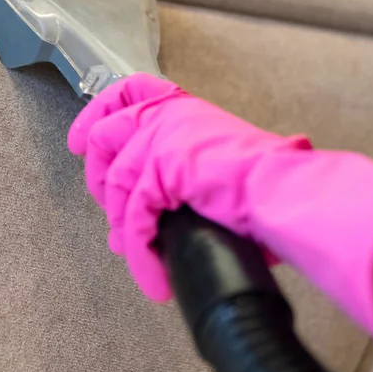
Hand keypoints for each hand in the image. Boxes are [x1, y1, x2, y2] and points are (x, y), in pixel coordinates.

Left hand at [68, 73, 372, 371]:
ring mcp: (163, 141)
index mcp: (188, 112)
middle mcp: (171, 118)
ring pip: (117, 184)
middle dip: (99, 178)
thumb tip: (171, 217)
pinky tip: (154, 279)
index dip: (99, 111)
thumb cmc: (276, 185)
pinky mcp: (162, 171)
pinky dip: (140, 254)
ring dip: (124, 227)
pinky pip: (135, 219)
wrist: (289, 193)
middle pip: (107, 134)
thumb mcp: (226, 166)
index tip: (82, 137)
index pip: (132, 91)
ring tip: (139, 257)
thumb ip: (192, 178)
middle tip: (106, 210)